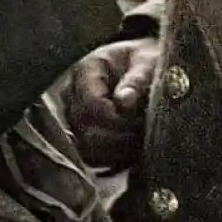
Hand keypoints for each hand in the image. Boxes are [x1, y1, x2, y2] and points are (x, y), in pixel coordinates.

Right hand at [64, 38, 159, 171]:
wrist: (148, 71)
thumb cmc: (149, 63)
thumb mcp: (149, 63)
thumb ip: (137, 80)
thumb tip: (123, 102)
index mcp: (85, 70)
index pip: (90, 104)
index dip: (115, 119)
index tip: (139, 120)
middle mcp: (72, 95)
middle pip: (84, 130)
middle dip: (118, 137)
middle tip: (144, 133)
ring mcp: (74, 118)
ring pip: (86, 148)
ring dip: (117, 150)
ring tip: (141, 139)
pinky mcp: (82, 136)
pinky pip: (92, 158)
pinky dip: (114, 158)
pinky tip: (134, 149)